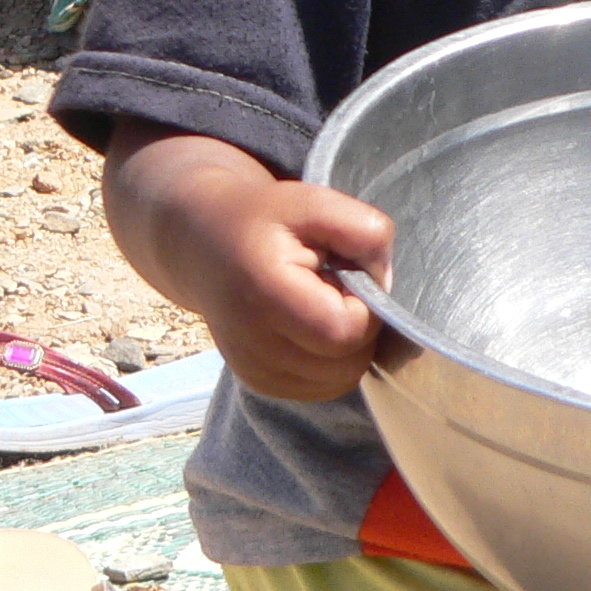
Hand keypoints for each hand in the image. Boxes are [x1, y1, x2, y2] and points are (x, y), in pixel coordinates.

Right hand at [103, 125, 396, 401]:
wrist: (204, 241)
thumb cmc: (265, 219)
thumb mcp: (315, 201)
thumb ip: (363, 229)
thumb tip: (386, 283)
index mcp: (264, 291)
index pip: (345, 331)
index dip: (364, 306)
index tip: (345, 275)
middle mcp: (251, 341)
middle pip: (345, 364)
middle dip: (356, 327)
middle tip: (333, 288)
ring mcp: (252, 370)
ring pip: (337, 382)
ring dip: (344, 348)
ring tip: (319, 305)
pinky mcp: (257, 383)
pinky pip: (320, 388)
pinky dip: (328, 363)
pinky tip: (309, 327)